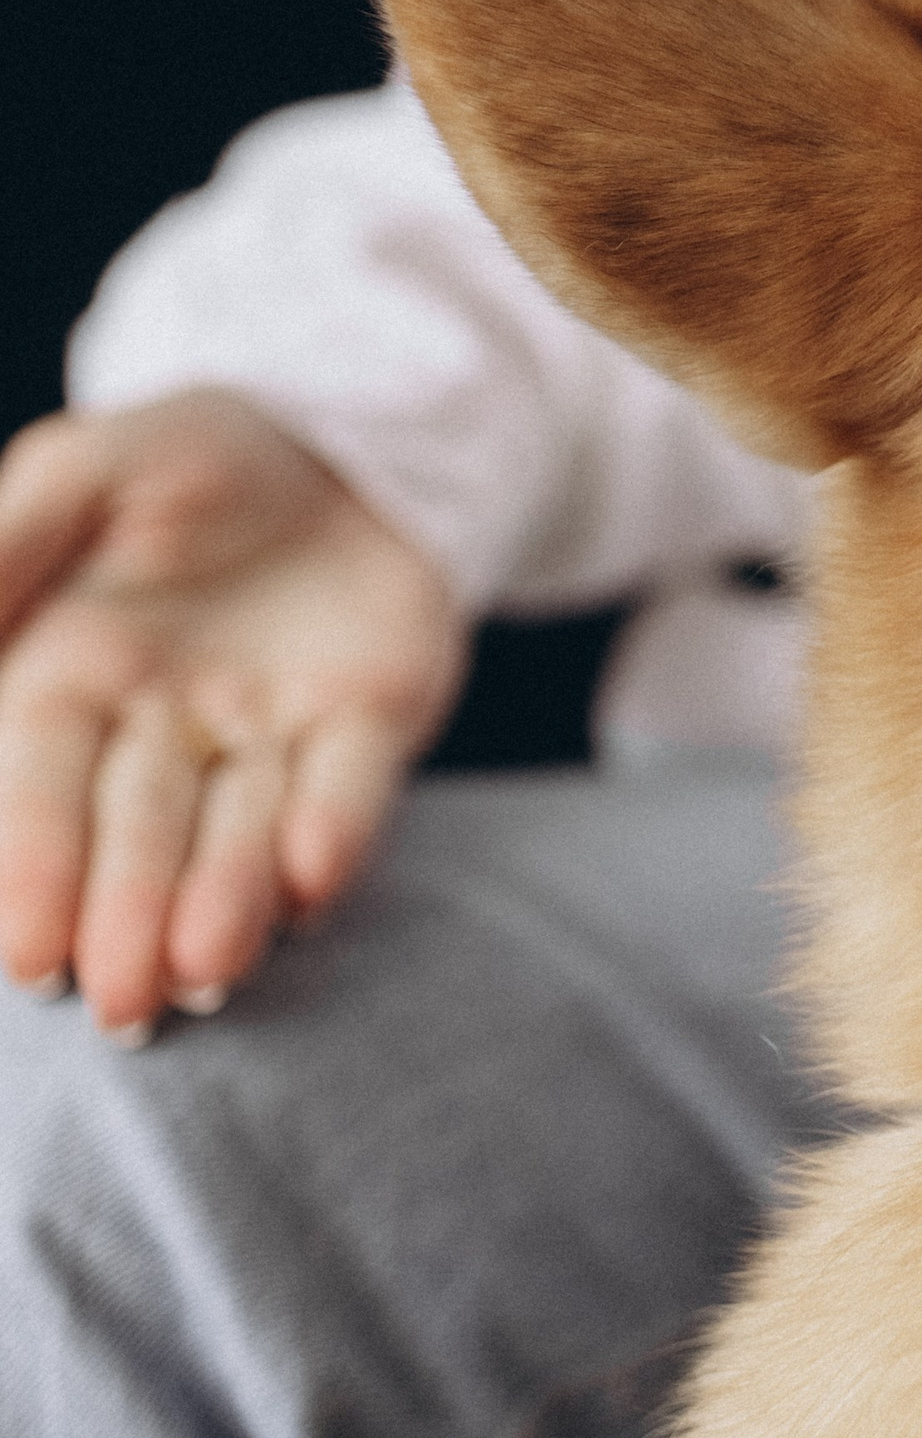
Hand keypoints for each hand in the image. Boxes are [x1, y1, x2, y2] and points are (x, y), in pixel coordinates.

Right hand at [0, 389, 467, 1035]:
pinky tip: (313, 875)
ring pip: (240, 833)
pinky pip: (350, 785)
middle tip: (123, 1003)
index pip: (41, 789)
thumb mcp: (84, 469)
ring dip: (225, 900)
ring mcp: (271, 736)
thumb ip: (9, 540)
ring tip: (210, 965)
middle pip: (140, 836)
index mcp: (68, 682)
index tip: (28, 955)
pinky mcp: (370, 724)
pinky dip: (334, 830)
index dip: (33, 870)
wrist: (333, 434)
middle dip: (128, 918)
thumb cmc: (186, 459)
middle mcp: (166, 731)